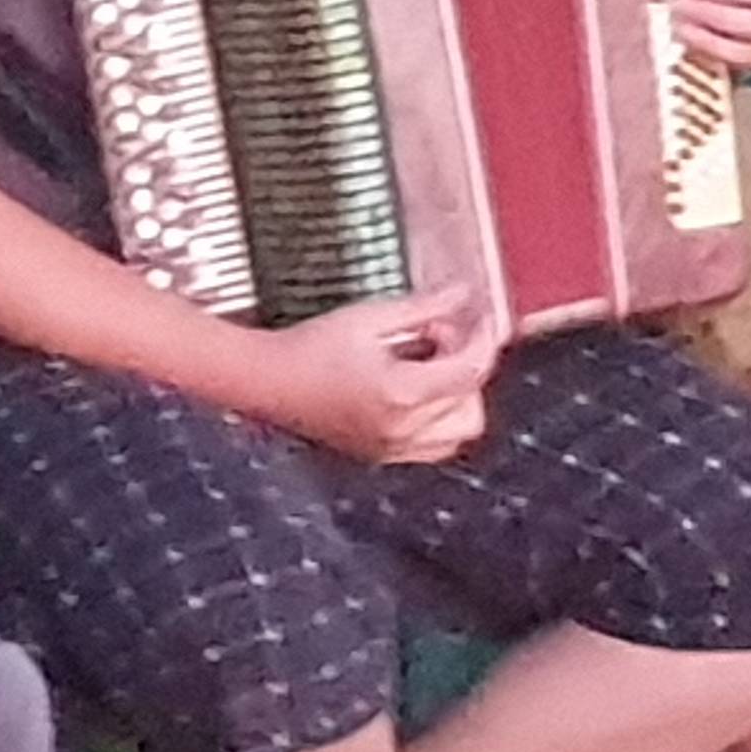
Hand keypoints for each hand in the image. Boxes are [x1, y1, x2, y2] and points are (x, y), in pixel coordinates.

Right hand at [244, 293, 492, 466]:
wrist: (266, 381)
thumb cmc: (307, 349)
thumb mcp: (368, 318)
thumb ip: (422, 308)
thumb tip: (460, 296)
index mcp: (400, 394)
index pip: (469, 372)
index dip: (484, 341)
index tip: (483, 319)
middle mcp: (401, 429)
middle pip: (472, 408)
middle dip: (468, 371)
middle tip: (444, 339)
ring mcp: (392, 448)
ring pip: (457, 433)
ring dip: (457, 398)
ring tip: (429, 366)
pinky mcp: (380, 454)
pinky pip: (432, 447)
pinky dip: (438, 420)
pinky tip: (414, 389)